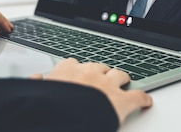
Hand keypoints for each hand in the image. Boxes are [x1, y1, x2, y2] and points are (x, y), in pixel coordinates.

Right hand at [31, 58, 151, 124]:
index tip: (76, 74)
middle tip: (101, 80)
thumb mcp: (36, 93)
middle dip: (101, 72)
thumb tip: (34, 78)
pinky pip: (137, 96)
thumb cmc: (50, 107)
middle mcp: (88, 72)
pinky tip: (146, 101)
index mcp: (67, 71)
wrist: (62, 117)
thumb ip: (37, 84)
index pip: (73, 64)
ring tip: (124, 82)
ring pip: (119, 74)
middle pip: (98, 66)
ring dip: (121, 78)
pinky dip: (143, 98)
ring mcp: (106, 84)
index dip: (77, 70)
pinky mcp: (121, 100)